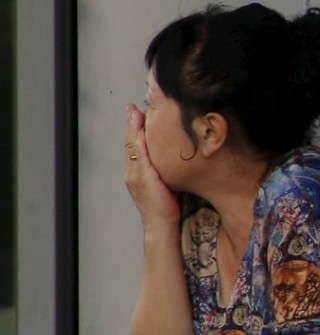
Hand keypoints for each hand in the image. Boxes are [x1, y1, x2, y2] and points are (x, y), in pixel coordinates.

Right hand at [124, 104, 179, 228]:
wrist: (161, 226)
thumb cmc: (166, 209)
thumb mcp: (165, 186)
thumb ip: (164, 172)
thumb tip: (174, 161)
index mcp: (137, 174)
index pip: (134, 148)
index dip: (134, 131)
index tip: (136, 114)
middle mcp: (132, 173)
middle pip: (130, 143)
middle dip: (131, 124)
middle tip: (132, 108)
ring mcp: (135, 175)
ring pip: (132, 146)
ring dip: (133, 129)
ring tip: (135, 113)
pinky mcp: (142, 178)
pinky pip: (139, 155)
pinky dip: (139, 142)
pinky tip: (141, 131)